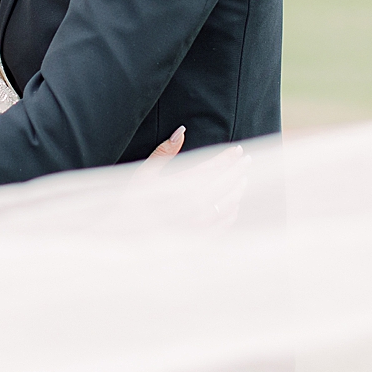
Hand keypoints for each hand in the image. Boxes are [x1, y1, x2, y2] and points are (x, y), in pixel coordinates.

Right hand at [127, 127, 247, 230]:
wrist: (124, 237)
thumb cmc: (131, 202)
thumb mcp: (143, 173)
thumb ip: (164, 151)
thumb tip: (182, 130)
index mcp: (177, 187)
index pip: (210, 168)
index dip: (225, 158)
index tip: (237, 150)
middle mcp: (190, 206)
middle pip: (222, 185)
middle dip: (237, 170)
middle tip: (247, 160)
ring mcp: (196, 225)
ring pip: (226, 205)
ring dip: (237, 190)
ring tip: (243, 179)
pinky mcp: (198, 240)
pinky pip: (222, 225)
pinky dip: (231, 212)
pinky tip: (234, 204)